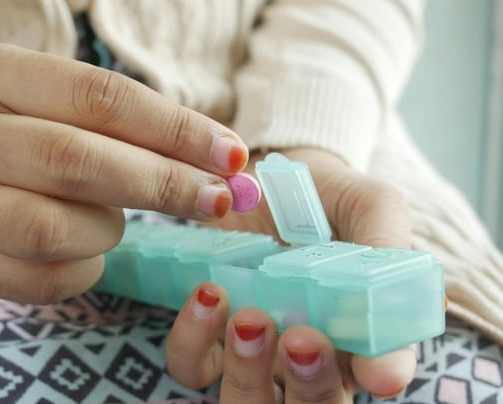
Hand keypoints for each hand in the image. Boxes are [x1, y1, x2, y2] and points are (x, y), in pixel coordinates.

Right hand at [0, 43, 248, 303]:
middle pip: (71, 161)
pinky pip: (37, 279)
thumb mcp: (64, 105)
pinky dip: (83, 270)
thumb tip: (229, 164)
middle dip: (159, 184)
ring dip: (106, 230)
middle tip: (214, 200)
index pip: (96, 96)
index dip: (173, 129)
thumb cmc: (27, 130)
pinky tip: (86, 251)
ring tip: (113, 220)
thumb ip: (136, 127)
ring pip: (48, 229)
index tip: (231, 155)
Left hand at [166, 148, 415, 401]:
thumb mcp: (368, 207)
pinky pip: (192, 365)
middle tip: (301, 339)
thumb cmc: (325, 196)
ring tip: (248, 316)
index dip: (379, 375)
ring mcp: (252, 352)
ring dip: (247, 372)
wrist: (261, 171)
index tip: (373, 368)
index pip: (379, 374)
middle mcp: (306, 356)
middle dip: (310, 387)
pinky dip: (194, 340)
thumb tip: (391, 348)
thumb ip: (386, 250)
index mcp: (360, 333)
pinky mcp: (206, 335)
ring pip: (246, 401)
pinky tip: (207, 295)